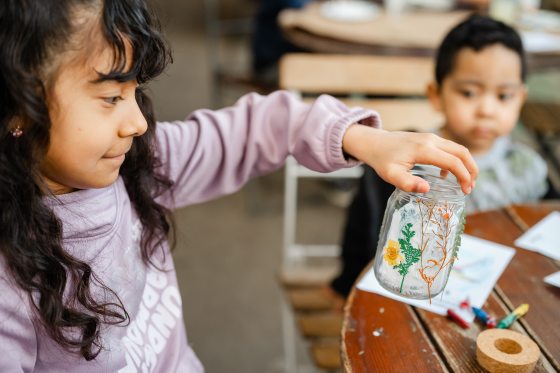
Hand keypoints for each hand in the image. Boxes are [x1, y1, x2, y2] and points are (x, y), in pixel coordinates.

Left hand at [342, 125, 477, 193]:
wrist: (375, 142)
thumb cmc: (382, 159)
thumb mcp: (391, 175)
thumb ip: (408, 183)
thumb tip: (427, 189)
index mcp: (424, 149)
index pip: (453, 162)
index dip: (464, 177)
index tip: (466, 192)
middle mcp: (431, 140)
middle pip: (462, 152)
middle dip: (472, 170)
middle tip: (471, 188)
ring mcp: (431, 137)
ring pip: (458, 148)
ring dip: (466, 164)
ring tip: (465, 183)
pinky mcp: (429, 138)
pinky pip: (449, 147)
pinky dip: (455, 160)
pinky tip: (446, 174)